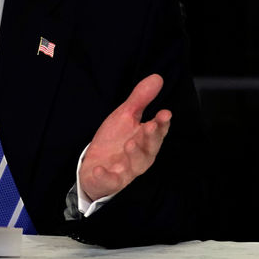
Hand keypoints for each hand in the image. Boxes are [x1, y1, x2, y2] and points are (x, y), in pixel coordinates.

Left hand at [79, 74, 170, 201]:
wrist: (94, 167)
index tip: (164, 113)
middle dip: (150, 138)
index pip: (157, 131)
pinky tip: (100, 169)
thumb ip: (141, 99)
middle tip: (149, 126)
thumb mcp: (125, 116)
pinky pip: (110, 181)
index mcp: (145, 140)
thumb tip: (157, 77)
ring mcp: (126, 170)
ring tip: (130, 143)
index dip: (161, 124)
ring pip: (135, 165)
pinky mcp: (110, 181)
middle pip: (149, 149)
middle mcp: (139, 156)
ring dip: (134, 154)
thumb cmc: (115, 141)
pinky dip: (105, 176)